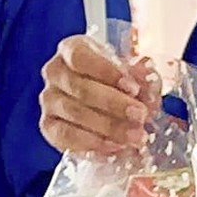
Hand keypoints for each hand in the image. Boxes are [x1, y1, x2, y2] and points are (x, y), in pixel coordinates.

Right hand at [38, 35, 157, 156]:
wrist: (100, 99)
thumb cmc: (114, 80)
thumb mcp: (130, 71)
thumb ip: (140, 75)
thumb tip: (148, 79)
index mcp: (71, 49)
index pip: (80, 57)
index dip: (106, 72)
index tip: (132, 87)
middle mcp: (54, 73)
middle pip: (80, 88)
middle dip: (113, 104)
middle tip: (140, 115)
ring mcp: (49, 101)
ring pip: (75, 114)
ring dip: (108, 127)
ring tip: (135, 136)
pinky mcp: (48, 126)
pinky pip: (67, 137)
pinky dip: (93, 143)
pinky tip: (115, 147)